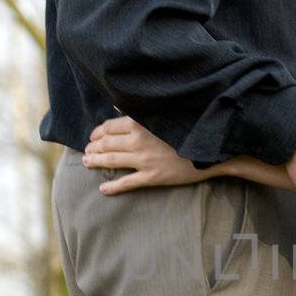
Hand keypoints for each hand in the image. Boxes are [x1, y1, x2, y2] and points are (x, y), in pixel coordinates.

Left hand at [82, 116, 212, 194]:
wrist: (208, 149)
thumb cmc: (186, 128)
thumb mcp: (162, 115)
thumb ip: (138, 111)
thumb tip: (117, 105)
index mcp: (140, 124)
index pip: (110, 127)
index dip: (98, 132)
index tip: (93, 136)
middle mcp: (138, 142)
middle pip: (107, 144)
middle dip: (93, 148)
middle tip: (86, 151)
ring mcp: (144, 161)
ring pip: (112, 161)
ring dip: (96, 162)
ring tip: (87, 163)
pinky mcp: (152, 177)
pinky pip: (127, 183)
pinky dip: (113, 187)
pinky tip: (103, 190)